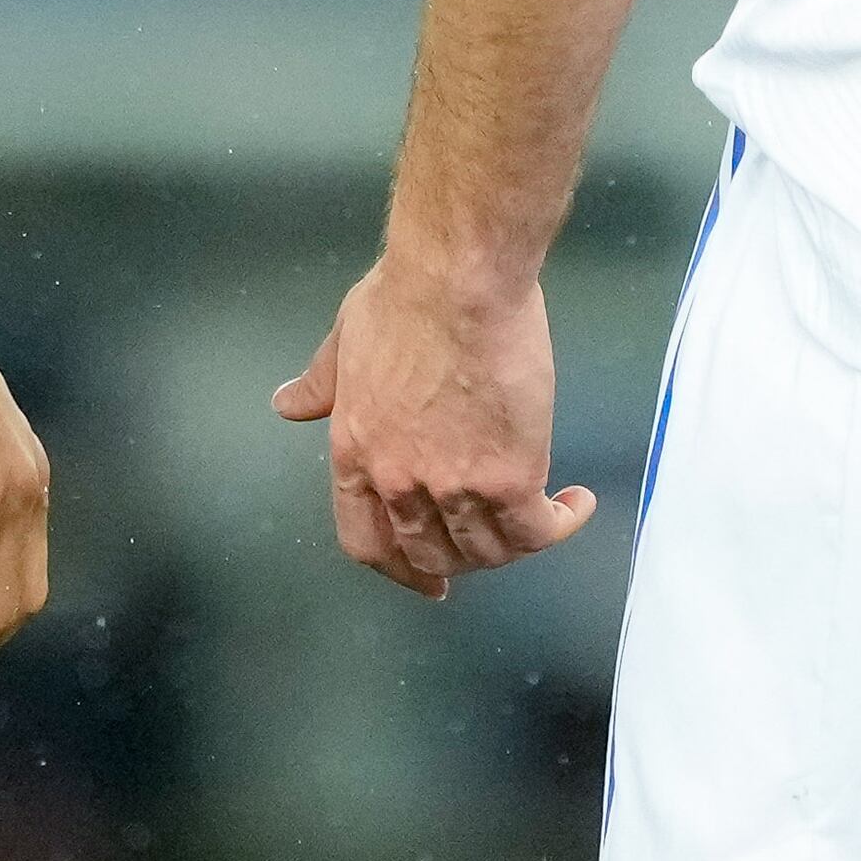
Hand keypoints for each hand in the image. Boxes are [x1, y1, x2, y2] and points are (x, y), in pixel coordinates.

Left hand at [275, 255, 597, 598]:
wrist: (458, 282)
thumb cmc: (402, 298)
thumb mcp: (343, 340)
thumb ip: (320, 384)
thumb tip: (286, 403)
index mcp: (355, 455)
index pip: (367, 542)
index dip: (398, 570)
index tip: (425, 579)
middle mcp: (399, 484)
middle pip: (431, 556)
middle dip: (460, 562)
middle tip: (487, 553)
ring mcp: (454, 487)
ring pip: (486, 552)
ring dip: (511, 545)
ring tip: (535, 517)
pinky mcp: (510, 477)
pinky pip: (535, 530)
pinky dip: (558, 526)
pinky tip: (573, 505)